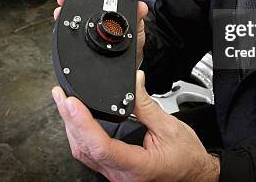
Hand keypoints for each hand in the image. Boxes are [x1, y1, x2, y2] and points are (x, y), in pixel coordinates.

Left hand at [52, 70, 219, 180]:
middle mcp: (121, 174)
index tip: (72, 104)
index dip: (83, 124)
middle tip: (61, 96)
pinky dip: (80, 134)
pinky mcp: (113, 169)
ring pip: (84, 153)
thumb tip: (133, 82)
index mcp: (137, 166)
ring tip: (64, 103)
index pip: (101, 146)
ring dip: (71, 126)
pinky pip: (90, 154)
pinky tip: (76, 120)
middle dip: (70, 120)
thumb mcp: (169, 128)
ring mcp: (115, 174)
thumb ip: (147, 105)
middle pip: (85, 149)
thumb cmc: (186, 158)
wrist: (194, 174)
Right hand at [54, 0, 147, 67]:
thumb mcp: (136, 35)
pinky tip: (61, 22)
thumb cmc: (131, 53)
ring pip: (71, 13)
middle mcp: (98, 18)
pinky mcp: (80, 39)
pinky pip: (69, 28)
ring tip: (61, 10)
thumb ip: (137, 20)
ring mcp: (87, 28)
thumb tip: (141, 7)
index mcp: (112, 12)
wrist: (123, 70)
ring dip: (64, 9)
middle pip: (81, 1)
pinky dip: (63, 24)